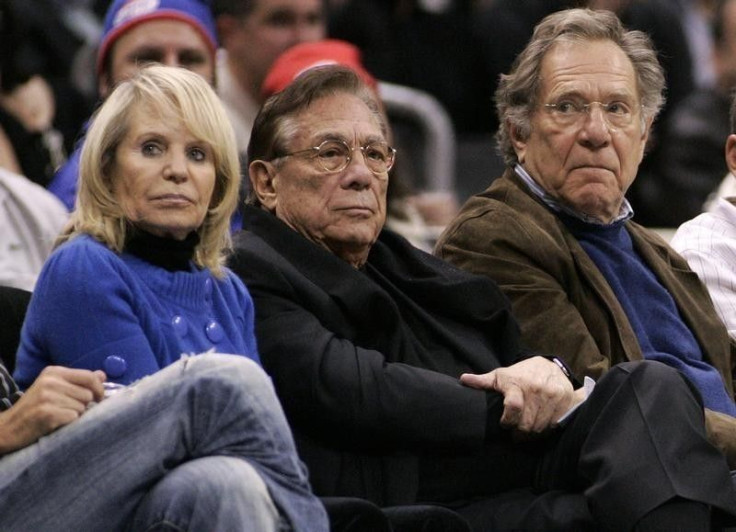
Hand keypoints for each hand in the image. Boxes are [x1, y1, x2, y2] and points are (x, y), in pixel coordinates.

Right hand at [0, 366, 105, 454]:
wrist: (7, 428)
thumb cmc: (35, 408)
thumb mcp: (54, 388)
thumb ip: (79, 381)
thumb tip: (102, 375)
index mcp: (54, 372)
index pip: (89, 376)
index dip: (99, 389)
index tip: (98, 398)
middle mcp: (50, 381)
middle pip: (88, 394)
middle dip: (83, 405)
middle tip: (67, 410)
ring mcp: (47, 397)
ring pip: (82, 407)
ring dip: (75, 415)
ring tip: (59, 416)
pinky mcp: (46, 413)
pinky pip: (73, 417)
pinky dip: (68, 423)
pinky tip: (55, 423)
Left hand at [460, 356, 577, 433]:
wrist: (550, 367)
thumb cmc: (521, 374)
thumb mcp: (501, 375)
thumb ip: (483, 381)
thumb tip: (463, 380)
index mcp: (518, 383)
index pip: (512, 407)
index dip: (507, 421)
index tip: (504, 423)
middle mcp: (537, 389)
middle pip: (526, 424)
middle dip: (518, 432)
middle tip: (514, 432)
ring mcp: (553, 396)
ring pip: (540, 428)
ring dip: (531, 434)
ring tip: (525, 430)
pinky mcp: (565, 403)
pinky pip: (554, 426)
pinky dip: (545, 430)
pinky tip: (539, 426)